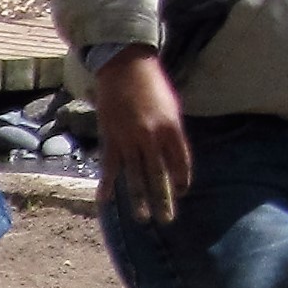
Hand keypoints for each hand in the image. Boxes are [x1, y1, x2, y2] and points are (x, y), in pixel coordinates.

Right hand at [91, 48, 190, 226]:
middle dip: (164, 199)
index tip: (182, 192)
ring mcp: (129, 139)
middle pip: (159, 174)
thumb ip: (172, 132)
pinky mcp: (111, 138)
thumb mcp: (171, 107)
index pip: (180, 161)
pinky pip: (110, 166)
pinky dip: (106, 184)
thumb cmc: (152, 84)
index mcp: (171, 128)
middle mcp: (151, 137)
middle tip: (167, 220)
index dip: (182, 179)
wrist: (126, 67)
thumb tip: (172, 154)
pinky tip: (104, 200)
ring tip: (142, 218)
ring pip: (135, 176)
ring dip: (139, 199)